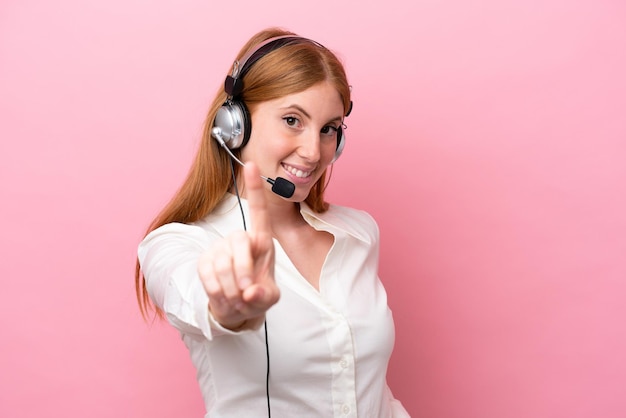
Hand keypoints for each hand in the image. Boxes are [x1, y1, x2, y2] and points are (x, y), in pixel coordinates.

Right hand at [198, 162, 279, 329]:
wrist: (236, 310)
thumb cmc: (257, 295)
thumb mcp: (269, 298)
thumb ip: (265, 296)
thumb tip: (250, 292)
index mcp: (262, 241)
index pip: (259, 211)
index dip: (255, 188)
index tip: (252, 164)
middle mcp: (240, 239)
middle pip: (239, 241)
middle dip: (243, 268)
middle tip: (246, 292)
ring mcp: (220, 248)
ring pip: (222, 263)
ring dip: (231, 288)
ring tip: (238, 298)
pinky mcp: (204, 261)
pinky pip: (207, 273)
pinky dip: (217, 290)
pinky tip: (224, 296)